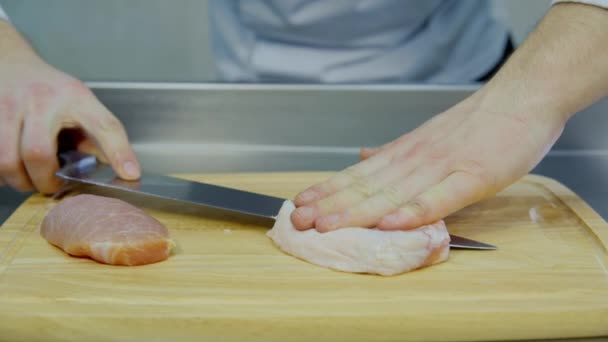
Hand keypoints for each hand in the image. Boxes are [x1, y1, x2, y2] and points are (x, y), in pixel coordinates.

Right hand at [0, 23, 139, 193]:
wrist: (12, 64)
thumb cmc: (53, 91)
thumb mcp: (83, 105)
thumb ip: (100, 136)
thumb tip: (122, 170)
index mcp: (76, 98)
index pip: (104, 126)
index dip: (119, 152)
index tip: (130, 175)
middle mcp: (42, 100)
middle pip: (37, 152)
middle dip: (44, 180)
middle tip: (52, 185)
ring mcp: (9, 107)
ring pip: (6, 159)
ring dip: (19, 180)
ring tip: (30, 180)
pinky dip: (2, 172)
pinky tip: (14, 169)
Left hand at [290, 96, 565, 231]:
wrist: (523, 97)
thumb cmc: (482, 122)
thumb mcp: (430, 134)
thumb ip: (396, 152)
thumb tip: (363, 158)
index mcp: (406, 153)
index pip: (359, 175)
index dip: (327, 190)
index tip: (300, 203)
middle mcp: (415, 159)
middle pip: (366, 187)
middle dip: (329, 205)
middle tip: (297, 220)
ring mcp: (442, 167)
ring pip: (391, 193)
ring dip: (355, 211)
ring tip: (325, 224)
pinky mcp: (472, 177)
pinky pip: (438, 198)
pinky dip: (411, 211)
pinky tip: (388, 224)